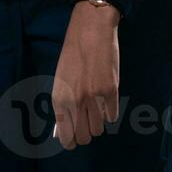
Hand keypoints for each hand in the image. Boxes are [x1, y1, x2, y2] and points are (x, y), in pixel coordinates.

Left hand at [51, 0, 120, 148]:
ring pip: (99, 129)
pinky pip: (112, 117)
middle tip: (86, 121)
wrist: (90, 30)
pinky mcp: (111, 92)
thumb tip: (64, 129)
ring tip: (95, 105)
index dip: (71, 140)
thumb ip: (62, 104)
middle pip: (85, 137)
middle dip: (86, 133)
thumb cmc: (73, 54)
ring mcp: (94, 97)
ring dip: (98, 121)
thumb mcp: (61, 79)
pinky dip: (108, 111)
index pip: (66, 135)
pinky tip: (104, 97)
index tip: (74, 139)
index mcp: (59, 97)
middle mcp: (75, 100)